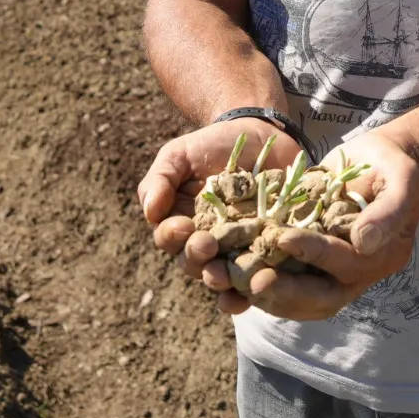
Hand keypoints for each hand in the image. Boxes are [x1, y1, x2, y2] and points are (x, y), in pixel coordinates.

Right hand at [140, 119, 292, 288]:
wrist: (260, 134)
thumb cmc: (213, 145)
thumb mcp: (180, 155)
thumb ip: (160, 179)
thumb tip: (150, 211)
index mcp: (181, 224)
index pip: (169, 239)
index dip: (172, 236)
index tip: (182, 225)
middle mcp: (207, 242)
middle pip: (194, 263)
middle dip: (197, 258)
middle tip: (206, 245)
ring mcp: (238, 248)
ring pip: (225, 274)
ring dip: (223, 278)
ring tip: (226, 273)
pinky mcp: (269, 248)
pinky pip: (260, 271)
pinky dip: (257, 283)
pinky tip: (258, 283)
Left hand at [227, 130, 418, 321]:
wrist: (380, 161)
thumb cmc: (394, 166)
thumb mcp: (402, 180)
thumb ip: (388, 211)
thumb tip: (363, 242)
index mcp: (382, 257)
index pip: (346, 263)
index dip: (315, 253)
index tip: (282, 237)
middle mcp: (357, 274)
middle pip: (321, 297)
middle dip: (285, 293)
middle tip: (251, 283)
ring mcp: (333, 272)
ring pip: (301, 299)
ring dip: (268, 296)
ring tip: (236, 284)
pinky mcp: (313, 264)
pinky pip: (288, 281)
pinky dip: (262, 281)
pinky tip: (233, 274)